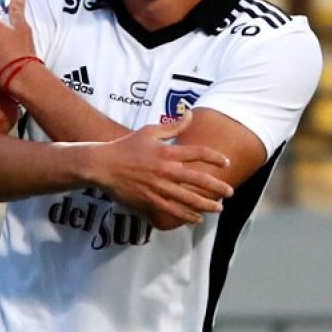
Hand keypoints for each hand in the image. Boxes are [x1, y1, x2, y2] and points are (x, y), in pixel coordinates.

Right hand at [89, 114, 233, 226]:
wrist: (102, 166)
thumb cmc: (125, 147)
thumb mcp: (148, 132)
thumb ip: (172, 126)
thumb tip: (190, 114)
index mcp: (166, 152)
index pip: (198, 154)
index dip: (215, 158)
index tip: (226, 163)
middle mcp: (165, 170)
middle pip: (198, 180)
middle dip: (217, 187)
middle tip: (230, 192)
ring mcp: (158, 187)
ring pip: (188, 199)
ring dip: (206, 205)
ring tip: (219, 208)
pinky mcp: (149, 200)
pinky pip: (172, 210)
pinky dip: (187, 215)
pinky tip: (197, 218)